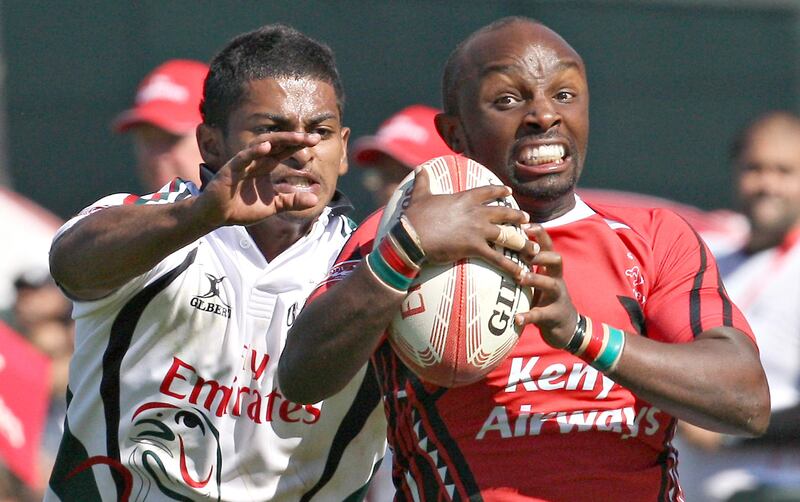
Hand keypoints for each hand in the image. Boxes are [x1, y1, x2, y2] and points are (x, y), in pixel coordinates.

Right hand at [195, 132, 320, 226]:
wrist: (218, 216)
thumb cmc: (242, 208)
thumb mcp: (273, 206)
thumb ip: (292, 201)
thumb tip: (316, 199)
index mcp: (265, 167)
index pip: (284, 151)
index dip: (299, 144)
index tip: (316, 139)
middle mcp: (255, 161)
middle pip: (277, 144)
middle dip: (294, 139)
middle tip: (313, 137)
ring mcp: (243, 163)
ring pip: (261, 145)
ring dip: (279, 140)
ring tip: (296, 137)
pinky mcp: (231, 169)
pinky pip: (243, 157)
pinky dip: (254, 151)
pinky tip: (266, 147)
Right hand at [403, 168, 538, 278]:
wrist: (412, 236)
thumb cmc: (415, 217)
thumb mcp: (420, 196)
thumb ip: (423, 182)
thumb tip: (420, 169)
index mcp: (465, 199)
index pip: (487, 192)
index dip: (500, 192)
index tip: (509, 193)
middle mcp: (476, 213)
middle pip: (503, 213)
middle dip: (517, 217)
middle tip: (528, 220)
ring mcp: (478, 230)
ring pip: (507, 235)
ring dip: (522, 243)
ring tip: (534, 249)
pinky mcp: (475, 247)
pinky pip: (498, 259)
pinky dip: (511, 267)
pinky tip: (522, 273)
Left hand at [514, 224, 577, 347]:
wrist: (566, 326)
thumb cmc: (546, 297)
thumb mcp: (539, 278)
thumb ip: (526, 264)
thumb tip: (500, 246)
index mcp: (551, 268)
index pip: (547, 245)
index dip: (539, 233)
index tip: (523, 224)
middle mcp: (557, 279)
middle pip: (556, 259)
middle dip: (541, 254)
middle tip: (522, 253)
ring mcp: (557, 297)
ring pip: (551, 284)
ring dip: (536, 279)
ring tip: (520, 278)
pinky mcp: (553, 315)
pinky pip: (540, 315)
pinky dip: (527, 316)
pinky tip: (516, 318)